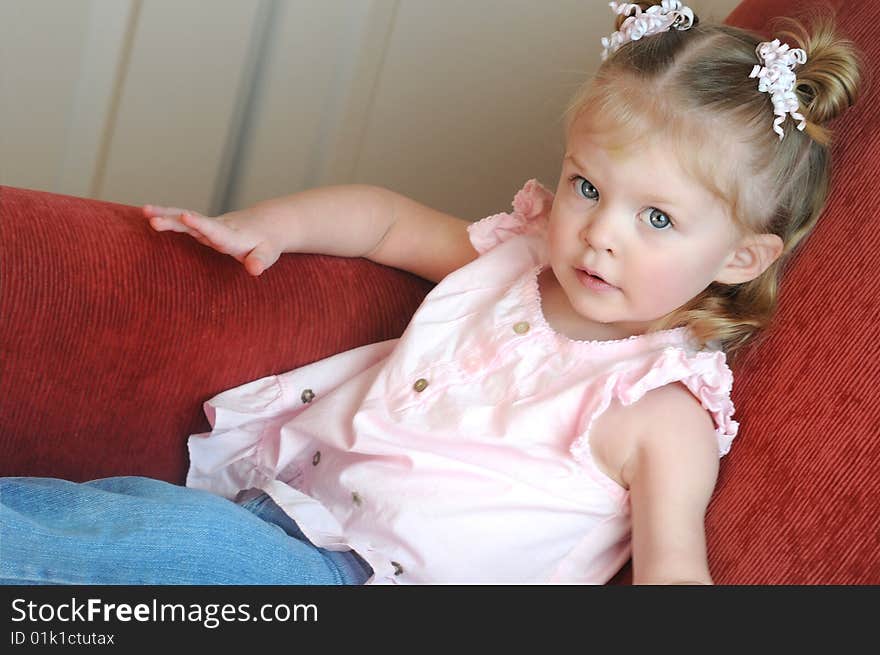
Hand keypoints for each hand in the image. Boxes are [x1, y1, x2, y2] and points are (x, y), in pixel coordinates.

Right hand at [143, 205, 281, 275]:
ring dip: (165, 214)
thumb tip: (254, 270)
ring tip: (144, 211)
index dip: (200, 224)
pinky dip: (166, 216)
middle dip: (174, 220)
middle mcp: (217, 227)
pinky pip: (182, 221)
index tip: (186, 216)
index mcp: (232, 235)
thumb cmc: (265, 244)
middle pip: (194, 222)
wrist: (264, 225)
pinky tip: (148, 215)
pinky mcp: (202, 226)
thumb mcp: (268, 254)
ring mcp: (208, 226)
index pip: (215, 230)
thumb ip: (260, 261)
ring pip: (184, 218)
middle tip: (152, 219)